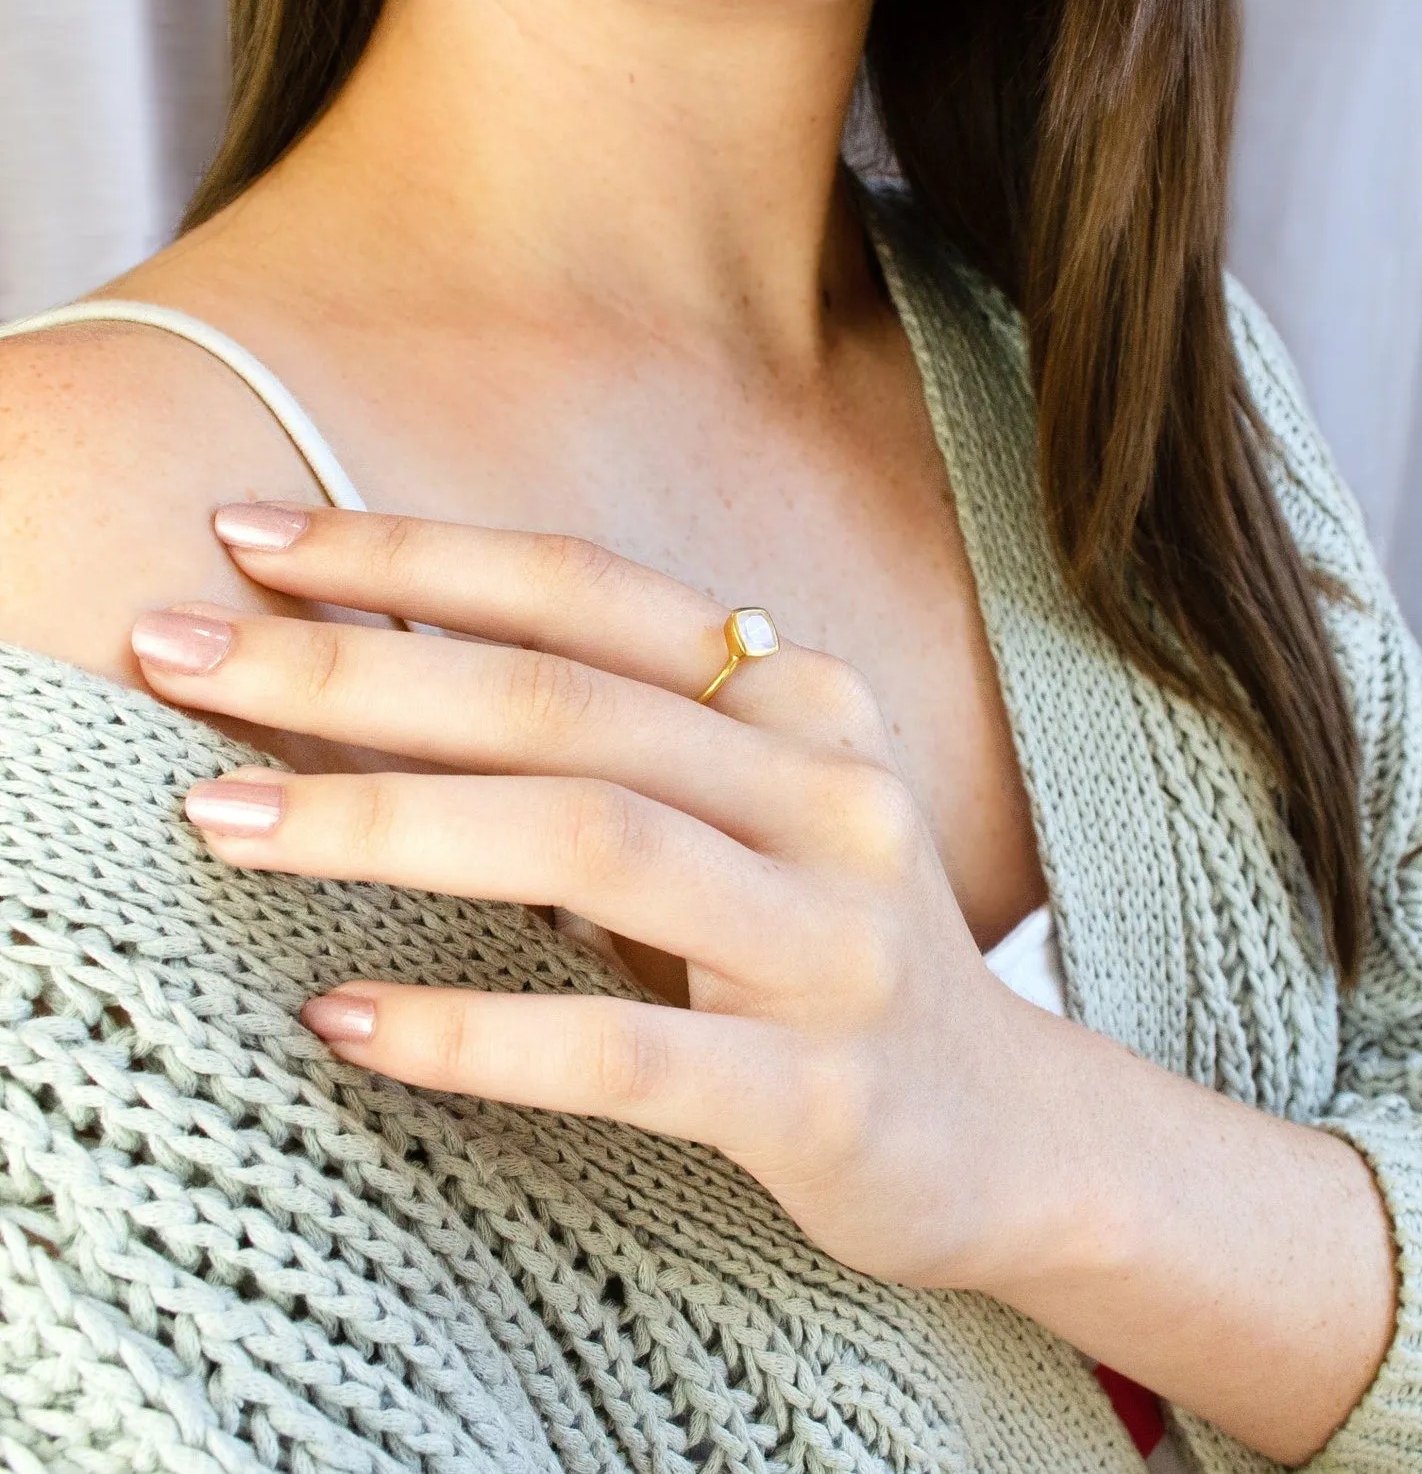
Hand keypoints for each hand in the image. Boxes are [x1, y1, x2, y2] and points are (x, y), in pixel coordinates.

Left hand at [129, 502, 1079, 1290]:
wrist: (1001, 1126)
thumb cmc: (827, 948)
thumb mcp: (746, 809)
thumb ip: (611, 737)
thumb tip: (377, 669)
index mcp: (804, 702)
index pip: (587, 593)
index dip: (412, 555)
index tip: (245, 540)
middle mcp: (830, 793)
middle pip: (564, 704)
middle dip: (354, 673)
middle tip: (176, 655)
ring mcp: (837, 942)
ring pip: (593, 843)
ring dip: (385, 823)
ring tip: (220, 820)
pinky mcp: (824, 1093)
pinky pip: (627, 1050)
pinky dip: (476, 1029)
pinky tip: (345, 1020)